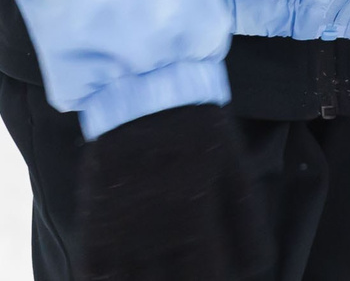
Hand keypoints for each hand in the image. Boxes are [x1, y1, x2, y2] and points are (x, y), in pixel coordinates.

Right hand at [75, 102, 269, 280]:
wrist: (141, 87)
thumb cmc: (194, 127)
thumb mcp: (233, 168)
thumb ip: (247, 222)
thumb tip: (256, 267)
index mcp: (195, 221)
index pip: (205, 280)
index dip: (207, 280)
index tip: (204, 273)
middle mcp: (156, 234)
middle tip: (176, 268)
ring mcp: (121, 231)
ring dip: (140, 280)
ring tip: (150, 268)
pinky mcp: (94, 221)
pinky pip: (92, 272)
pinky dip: (106, 277)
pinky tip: (118, 270)